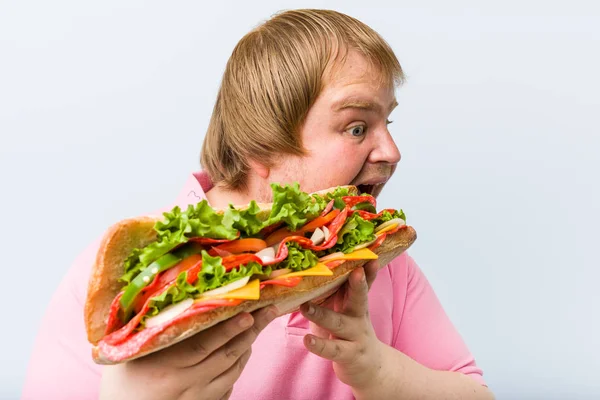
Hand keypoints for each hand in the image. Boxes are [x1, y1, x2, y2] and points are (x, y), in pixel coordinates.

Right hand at [99, 305, 277, 399]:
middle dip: (249, 332)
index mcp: (165, 364)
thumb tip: (169, 290)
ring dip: (246, 348)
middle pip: (224, 355)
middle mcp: (183, 383)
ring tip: (257, 327)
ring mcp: (194, 398)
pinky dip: (237, 369)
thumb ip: (151, 326)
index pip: (204, 343)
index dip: (228, 327)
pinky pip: (227, 389)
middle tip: (267, 311)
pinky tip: (242, 353)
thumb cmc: (121, 379)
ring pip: (230, 372)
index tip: (247, 311)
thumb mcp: (129, 350)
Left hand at [300, 261, 384, 392]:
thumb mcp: (347, 309)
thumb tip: (315, 266)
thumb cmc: (349, 331)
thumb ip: (338, 290)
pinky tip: (307, 340)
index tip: (369, 253)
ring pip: (339, 323)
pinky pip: (333, 350)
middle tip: (356, 271)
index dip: (367, 269)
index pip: (363, 282)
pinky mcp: (349, 355)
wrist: (370, 367)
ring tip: (305, 307)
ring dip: (321, 314)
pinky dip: (319, 345)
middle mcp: (359, 316)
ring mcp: (355, 336)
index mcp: (357, 302)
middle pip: (360, 298)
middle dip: (358, 284)